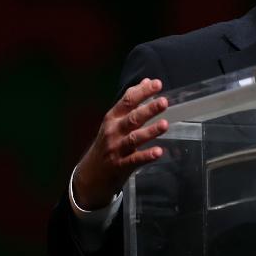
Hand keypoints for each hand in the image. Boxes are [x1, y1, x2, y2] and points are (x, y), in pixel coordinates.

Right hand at [73, 78, 168, 209]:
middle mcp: (113, 131)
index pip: (127, 101)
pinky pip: (135, 160)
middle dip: (148, 110)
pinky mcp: (121, 165)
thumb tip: (147, 81)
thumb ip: (132, 101)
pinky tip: (158, 152)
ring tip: (164, 124)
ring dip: (150, 131)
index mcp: (113, 118)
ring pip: (134, 138)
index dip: (142, 92)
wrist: (91, 174)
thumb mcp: (115, 120)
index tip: (157, 84)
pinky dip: (146, 156)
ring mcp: (116, 149)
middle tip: (164, 102)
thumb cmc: (108, 142)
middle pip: (132, 118)